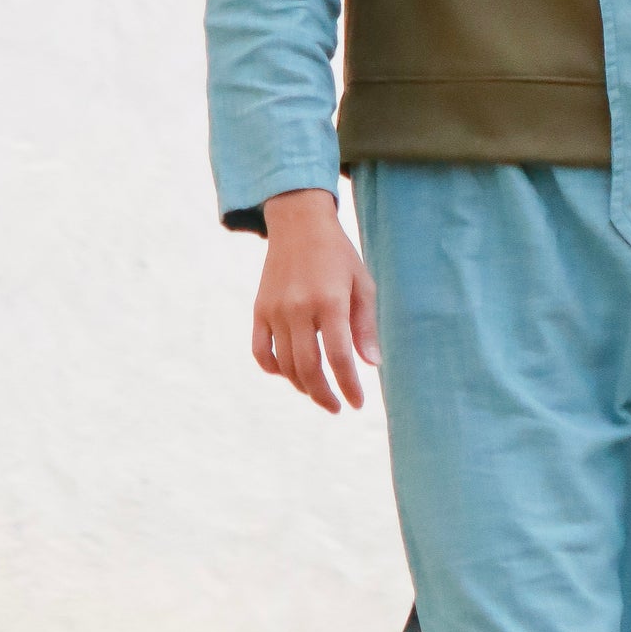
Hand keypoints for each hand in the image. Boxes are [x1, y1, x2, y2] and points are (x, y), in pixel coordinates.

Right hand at [252, 188, 379, 412]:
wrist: (299, 224)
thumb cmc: (338, 256)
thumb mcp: (362, 284)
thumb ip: (366, 326)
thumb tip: (371, 365)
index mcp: (330, 301)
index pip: (339, 357)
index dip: (349, 386)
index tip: (357, 403)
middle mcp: (299, 308)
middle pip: (309, 368)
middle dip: (325, 395)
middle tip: (337, 407)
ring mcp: (275, 311)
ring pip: (285, 365)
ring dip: (302, 385)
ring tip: (319, 391)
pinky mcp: (259, 310)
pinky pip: (261, 351)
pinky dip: (273, 369)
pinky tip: (289, 374)